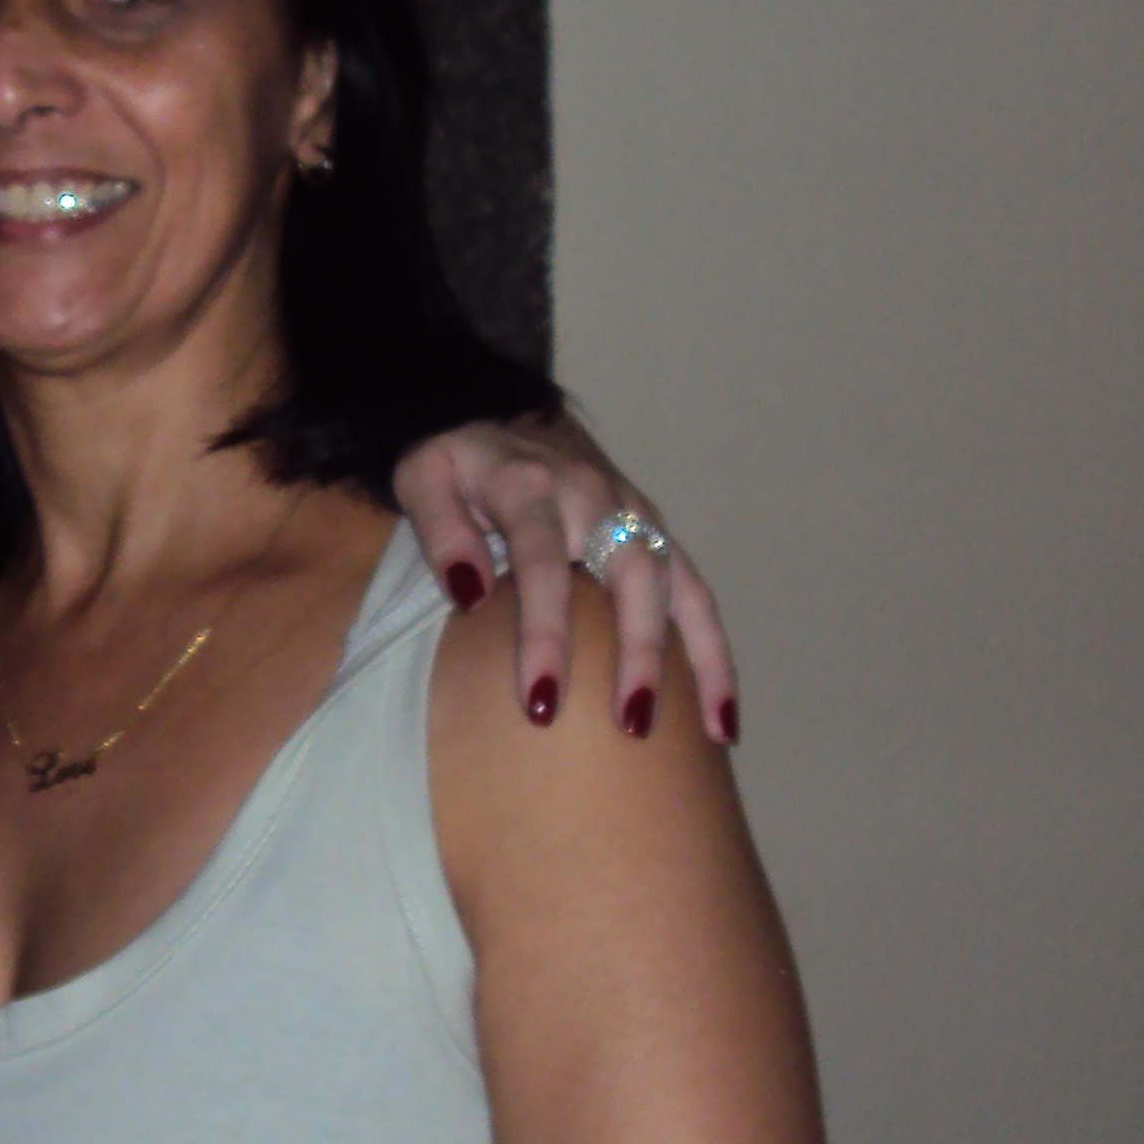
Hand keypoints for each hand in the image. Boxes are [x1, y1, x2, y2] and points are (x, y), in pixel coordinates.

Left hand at [390, 418, 737, 741]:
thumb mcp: (424, 478)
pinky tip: (719, 714)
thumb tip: (471, 593)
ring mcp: (634, 513)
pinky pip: (694, 591)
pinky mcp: (653, 531)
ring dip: (700, 658)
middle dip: (638, 654)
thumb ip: (441, 532)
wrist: (496, 411)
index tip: (541, 702)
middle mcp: (596, 498)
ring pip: (682, 585)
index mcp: (532, 488)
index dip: (545, 636)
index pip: (544, 567)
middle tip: (631, 726)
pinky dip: (713, 651)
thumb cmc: (455, 462)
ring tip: (711, 732)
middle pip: (632, 575)